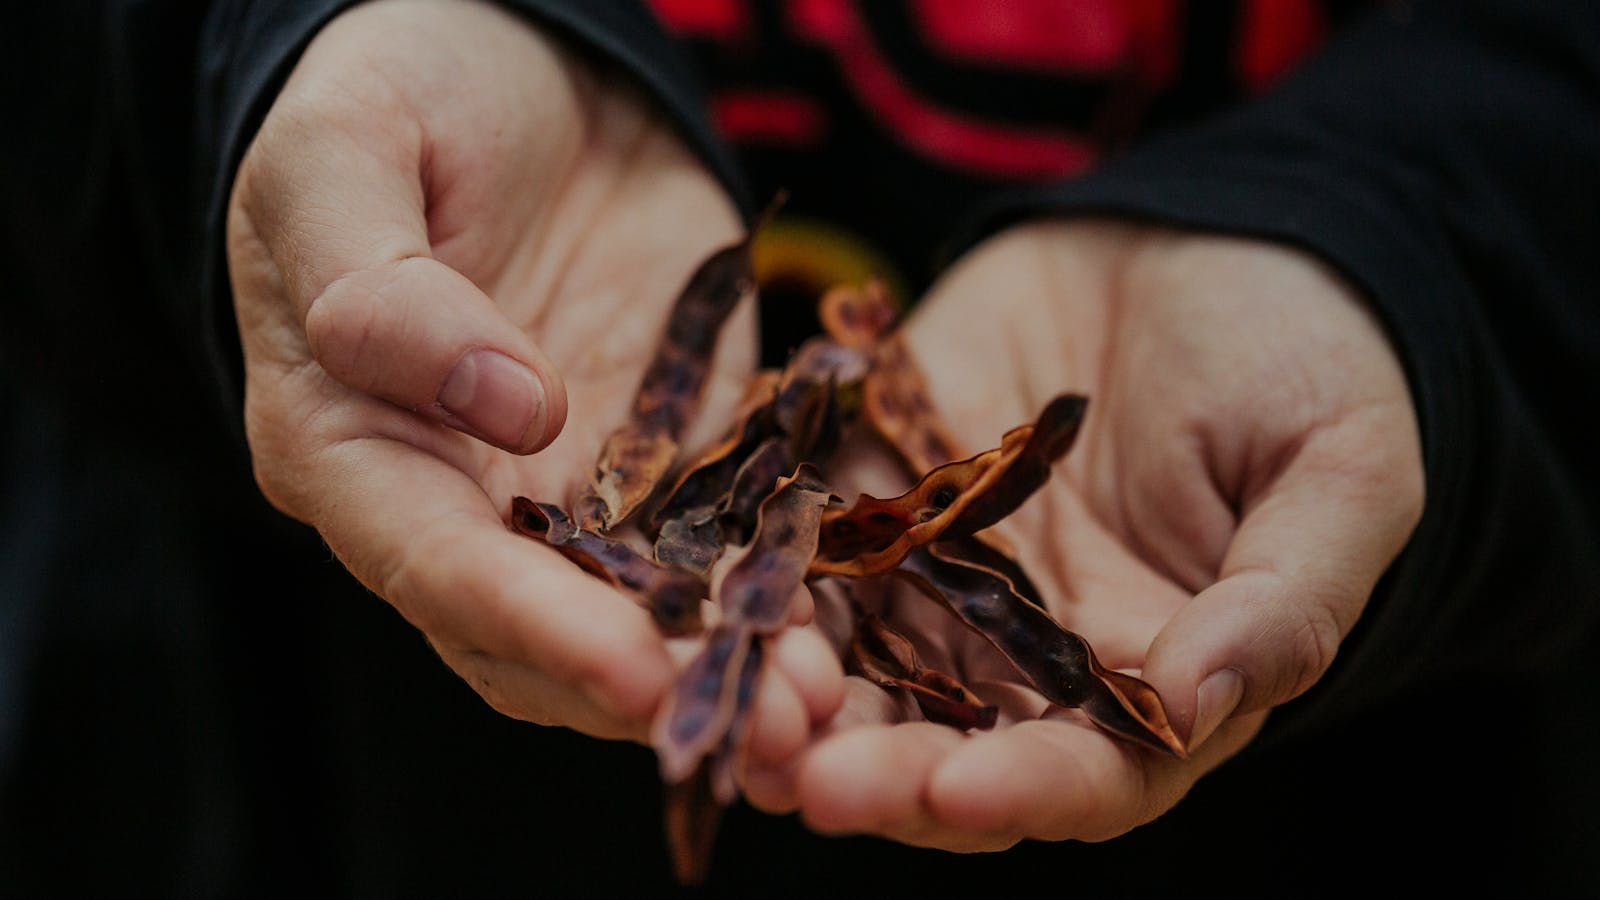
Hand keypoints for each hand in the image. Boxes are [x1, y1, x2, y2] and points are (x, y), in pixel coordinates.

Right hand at [225, 0, 841, 749]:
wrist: (531, 76)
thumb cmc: (406, 94)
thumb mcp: (350, 153)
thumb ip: (379, 285)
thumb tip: (508, 411)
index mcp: (348, 445)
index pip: (432, 564)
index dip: (533, 626)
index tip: (636, 671)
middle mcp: (458, 500)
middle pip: (541, 633)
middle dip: (653, 688)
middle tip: (772, 727)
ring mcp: (572, 492)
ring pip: (640, 618)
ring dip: (727, 670)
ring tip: (829, 706)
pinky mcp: (671, 461)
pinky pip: (720, 546)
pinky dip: (776, 596)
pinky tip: (852, 630)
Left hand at [745, 220, 1422, 848]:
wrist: (1207, 240)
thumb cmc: (1306, 360)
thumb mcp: (1339, 476)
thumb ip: (1285, 600)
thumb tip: (1201, 699)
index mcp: (1149, 676)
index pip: (1083, 771)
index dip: (1021, 792)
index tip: (953, 796)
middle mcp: (1028, 650)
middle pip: (939, 742)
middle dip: (869, 767)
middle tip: (796, 775)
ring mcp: (940, 573)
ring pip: (849, 661)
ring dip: (787, 691)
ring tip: (731, 700)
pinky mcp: (875, 490)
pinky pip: (803, 540)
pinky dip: (752, 568)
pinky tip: (701, 583)